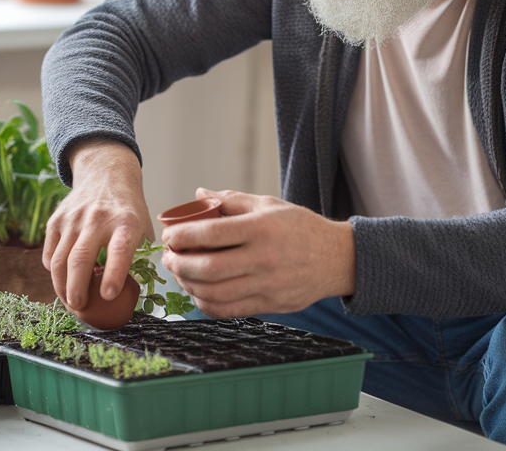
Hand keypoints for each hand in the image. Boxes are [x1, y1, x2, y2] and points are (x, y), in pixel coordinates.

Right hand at [42, 138, 152, 310]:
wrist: (106, 175)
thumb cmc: (128, 211)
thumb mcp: (143, 228)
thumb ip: (137, 258)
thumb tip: (125, 296)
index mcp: (126, 222)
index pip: (119, 250)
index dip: (114, 275)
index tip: (109, 296)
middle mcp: (97, 218)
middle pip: (80, 259)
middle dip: (77, 291)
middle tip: (80, 309)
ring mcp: (73, 218)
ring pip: (60, 260)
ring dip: (61, 287)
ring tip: (69, 302)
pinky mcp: (56, 219)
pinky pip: (50, 252)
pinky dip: (53, 271)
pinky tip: (61, 281)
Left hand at [160, 187, 354, 317]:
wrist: (337, 258)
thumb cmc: (299, 227)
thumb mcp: (268, 205)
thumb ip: (230, 201)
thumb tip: (196, 195)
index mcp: (261, 228)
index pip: (210, 233)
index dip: (181, 236)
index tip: (169, 235)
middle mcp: (263, 258)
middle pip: (207, 268)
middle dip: (178, 263)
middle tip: (168, 257)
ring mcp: (266, 285)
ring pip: (214, 293)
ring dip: (188, 284)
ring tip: (180, 272)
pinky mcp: (269, 305)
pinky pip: (227, 310)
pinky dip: (205, 303)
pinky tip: (198, 291)